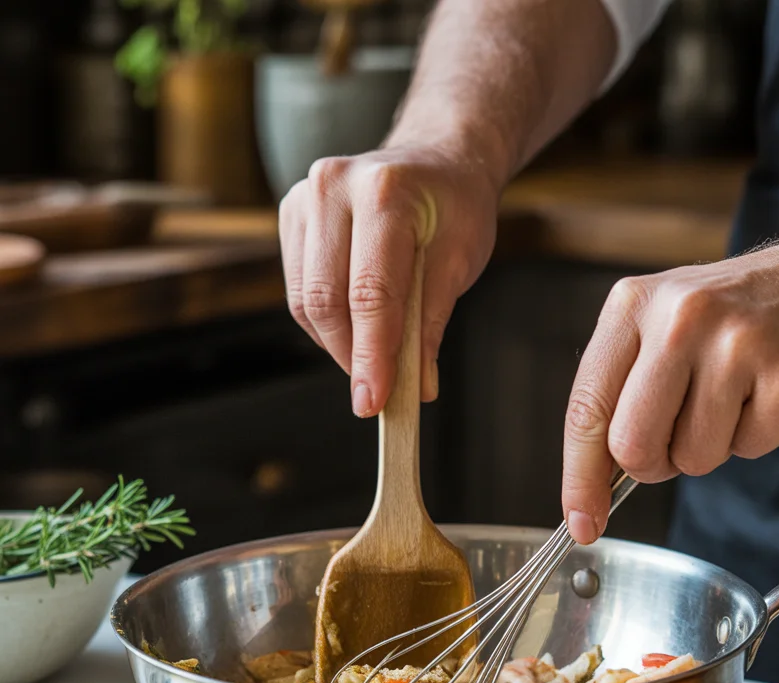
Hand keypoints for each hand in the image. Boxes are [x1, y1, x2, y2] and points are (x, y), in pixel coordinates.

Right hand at [279, 146, 499, 415]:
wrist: (436, 159)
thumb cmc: (454, 208)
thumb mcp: (461, 260)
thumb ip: (432, 322)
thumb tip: (416, 386)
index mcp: (384, 192)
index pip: (369, 292)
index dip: (371, 355)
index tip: (374, 402)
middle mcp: (333, 188)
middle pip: (326, 300)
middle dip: (350, 357)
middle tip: (375, 395)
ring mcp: (304, 198)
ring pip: (306, 301)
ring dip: (337, 344)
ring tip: (372, 359)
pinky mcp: (291, 216)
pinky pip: (300, 291)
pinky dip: (326, 324)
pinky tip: (356, 329)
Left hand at [561, 239, 778, 543]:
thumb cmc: (731, 320)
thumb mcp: (658, 328)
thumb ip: (617, 395)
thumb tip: (588, 492)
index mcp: (633, 305)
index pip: (586, 410)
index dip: (580, 479)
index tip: (582, 522)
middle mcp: (681, 318)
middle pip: (632, 446)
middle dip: (652, 464)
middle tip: (677, 437)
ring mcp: (738, 345)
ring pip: (691, 457)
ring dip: (708, 448)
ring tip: (731, 397)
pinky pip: (747, 450)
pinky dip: (753, 438)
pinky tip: (764, 394)